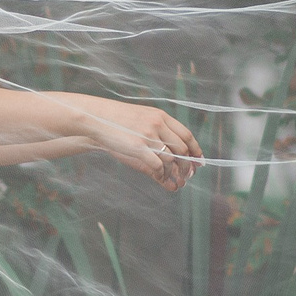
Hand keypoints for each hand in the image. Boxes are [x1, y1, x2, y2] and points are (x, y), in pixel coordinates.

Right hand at [64, 95, 201, 190]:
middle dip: (188, 164)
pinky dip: (162, 174)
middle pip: (183, 148)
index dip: (195, 149)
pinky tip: (160, 177)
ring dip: (176, 172)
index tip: (199, 160)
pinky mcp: (138, 147)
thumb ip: (158, 126)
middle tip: (189, 174)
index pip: (186, 134)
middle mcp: (158, 124)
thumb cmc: (117, 119)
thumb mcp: (142, 116)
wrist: (96, 117)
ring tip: (176, 179)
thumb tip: (173, 141)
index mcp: (161, 116)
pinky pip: (158, 165)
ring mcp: (148, 136)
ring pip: (172, 158)